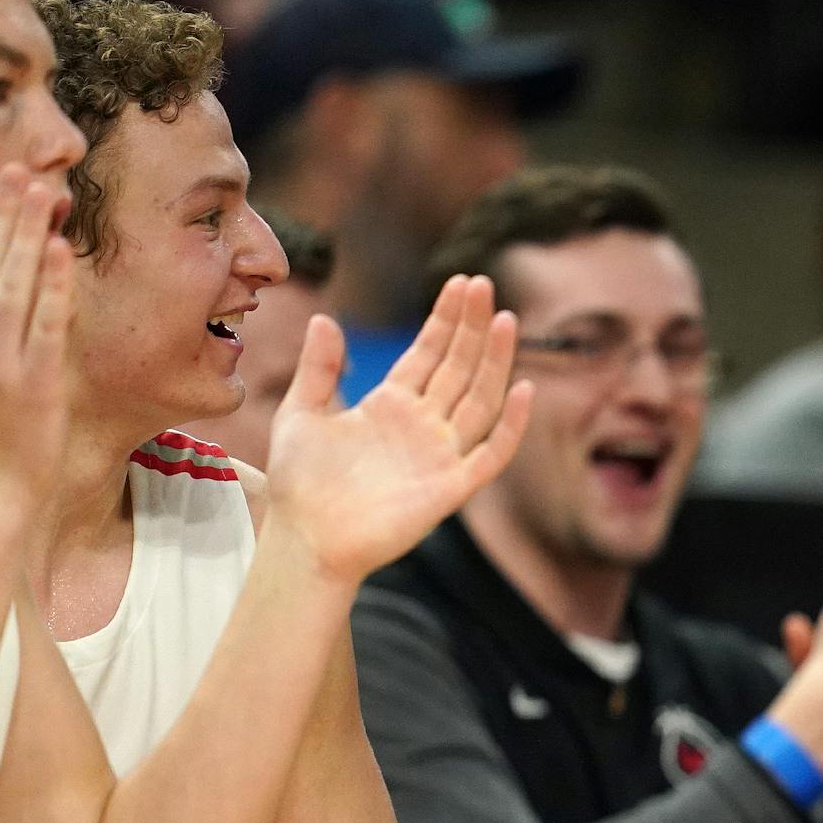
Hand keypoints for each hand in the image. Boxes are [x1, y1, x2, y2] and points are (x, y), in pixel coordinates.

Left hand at [262, 274, 532, 586]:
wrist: (305, 538)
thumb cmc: (300, 484)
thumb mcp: (300, 413)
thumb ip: (319, 369)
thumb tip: (324, 318)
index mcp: (390, 405)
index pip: (428, 353)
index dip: (446, 320)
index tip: (460, 284)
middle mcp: (422, 426)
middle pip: (458, 368)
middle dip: (472, 327)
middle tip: (485, 285)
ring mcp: (440, 455)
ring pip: (479, 400)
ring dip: (494, 361)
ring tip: (504, 320)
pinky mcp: (451, 487)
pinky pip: (490, 454)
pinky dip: (509, 426)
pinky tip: (522, 390)